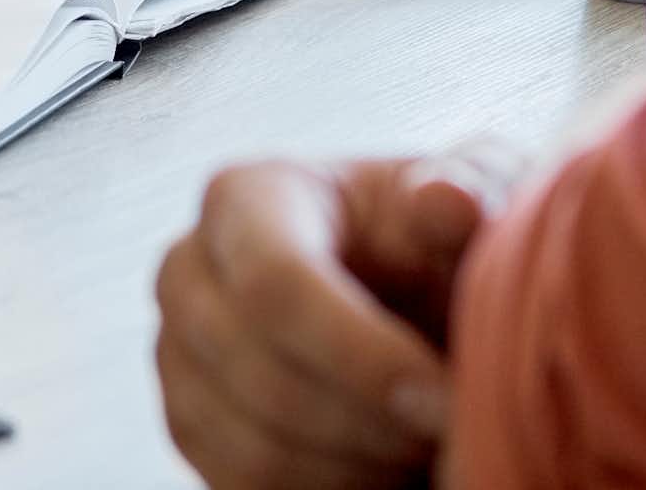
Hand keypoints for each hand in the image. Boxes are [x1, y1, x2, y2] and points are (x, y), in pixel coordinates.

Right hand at [155, 154, 494, 489]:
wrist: (410, 303)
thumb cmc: (434, 244)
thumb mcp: (464, 202)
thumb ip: (468, 187)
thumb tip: (447, 199)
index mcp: (245, 197)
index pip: (275, 283)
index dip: (360, 354)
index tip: (445, 400)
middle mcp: (188, 271)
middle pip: (259, 374)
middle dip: (367, 420)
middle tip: (446, 428)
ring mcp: (176, 354)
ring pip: (253, 447)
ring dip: (352, 467)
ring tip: (415, 443)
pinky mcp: (188, 425)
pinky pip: (242, 488)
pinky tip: (378, 468)